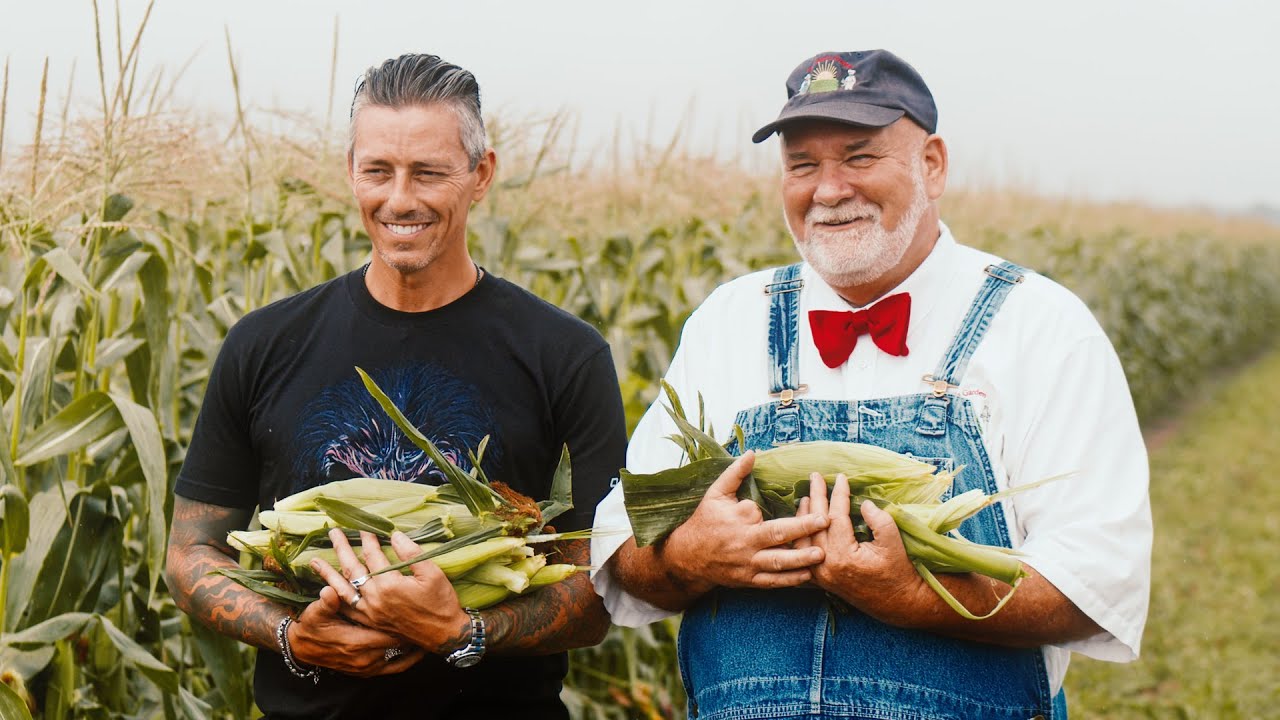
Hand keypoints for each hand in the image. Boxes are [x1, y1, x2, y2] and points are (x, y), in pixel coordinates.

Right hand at [288, 590, 425, 675]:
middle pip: (398, 645)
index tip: (419, 611)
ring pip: (398, 657)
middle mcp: (365, 658)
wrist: (302, 649)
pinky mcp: (367, 672)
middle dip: (412, 632)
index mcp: (356, 643)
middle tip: (430, 619)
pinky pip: (393, 668)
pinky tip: (419, 652)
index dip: (405, 623)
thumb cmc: (312, 627)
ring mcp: (367, 668)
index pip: (389, 633)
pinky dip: (407, 660)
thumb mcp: (315, 613)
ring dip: (411, 645)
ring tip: (430, 632)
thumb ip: (326, 603)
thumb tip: (330, 591)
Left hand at [311, 529, 473, 655]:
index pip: (373, 555)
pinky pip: (347, 608)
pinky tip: (328, 590)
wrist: (443, 634)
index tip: (363, 527)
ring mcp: (370, 612)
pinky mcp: (371, 621)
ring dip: (328, 574)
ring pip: (343, 589)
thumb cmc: (441, 602)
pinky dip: (336, 598)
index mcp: (390, 584)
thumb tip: (395, 535)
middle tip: (333, 532)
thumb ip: (411, 553)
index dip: (368, 539)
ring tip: (314, 561)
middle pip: (353, 569)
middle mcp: (375, 598)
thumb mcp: (433, 573)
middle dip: (342, 549)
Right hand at [660, 451, 829, 593]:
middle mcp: (744, 542)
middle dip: (801, 529)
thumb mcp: (716, 493)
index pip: (758, 510)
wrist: (689, 557)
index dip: (767, 506)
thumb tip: (753, 452)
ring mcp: (747, 564)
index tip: (789, 500)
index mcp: (737, 519)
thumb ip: (735, 473)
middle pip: (775, 536)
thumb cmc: (706, 520)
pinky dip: (789, 580)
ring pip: (777, 563)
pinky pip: (772, 581)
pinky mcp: (749, 580)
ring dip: (800, 559)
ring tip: (820, 554)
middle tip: (824, 520)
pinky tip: (807, 575)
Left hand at [794, 472, 927, 622]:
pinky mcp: (821, 580)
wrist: (899, 602)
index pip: (836, 517)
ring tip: (807, 496)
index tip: (840, 477)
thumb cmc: (899, 571)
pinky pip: (803, 555)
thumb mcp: (893, 542)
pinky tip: (803, 523)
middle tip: (814, 476)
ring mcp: (821, 574)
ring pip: (804, 539)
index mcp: (843, 555)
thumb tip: (863, 503)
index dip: (838, 494)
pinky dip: (802, 536)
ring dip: (804, 515)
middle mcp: (826, 565)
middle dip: (816, 497)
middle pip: (815, 524)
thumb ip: (878, 520)